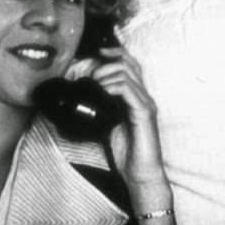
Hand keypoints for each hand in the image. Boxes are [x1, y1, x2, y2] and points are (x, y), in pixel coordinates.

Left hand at [92, 47, 178, 224]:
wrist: (140, 173)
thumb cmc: (126, 152)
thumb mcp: (107, 125)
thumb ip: (100, 110)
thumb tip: (79, 100)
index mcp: (136, 97)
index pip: (130, 64)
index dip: (115, 53)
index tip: (97, 51)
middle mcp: (143, 97)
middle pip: (130, 63)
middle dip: (107, 62)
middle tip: (91, 73)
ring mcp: (145, 104)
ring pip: (128, 74)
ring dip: (107, 74)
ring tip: (94, 83)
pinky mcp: (144, 113)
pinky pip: (130, 91)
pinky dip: (114, 87)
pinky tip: (103, 92)